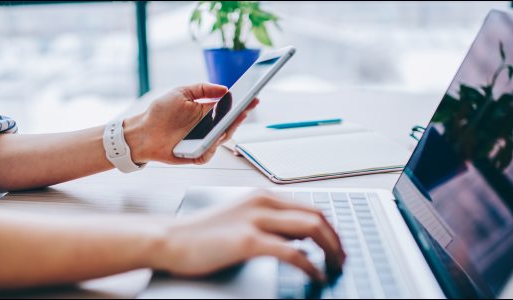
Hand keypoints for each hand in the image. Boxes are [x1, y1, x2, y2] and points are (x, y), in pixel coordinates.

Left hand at [123, 83, 258, 164]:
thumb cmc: (160, 112)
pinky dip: (211, 149)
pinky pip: (208, 154)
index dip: (242, 104)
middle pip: (230, 124)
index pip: (229, 108)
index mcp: (207, 112)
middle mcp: (207, 127)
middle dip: (239, 117)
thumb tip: (224, 89)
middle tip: (245, 109)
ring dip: (227, 131)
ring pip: (222, 139)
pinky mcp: (195, 154)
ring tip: (231, 122)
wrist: (143, 131)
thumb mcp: (181, 93)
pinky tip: (213, 140)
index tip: (252, 97)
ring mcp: (203, 141)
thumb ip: (203, 89)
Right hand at [148, 192, 345, 281]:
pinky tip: (315, 275)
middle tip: (343, 258)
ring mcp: (256, 220)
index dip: (330, 228)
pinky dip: (311, 265)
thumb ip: (268, 223)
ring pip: (312, 228)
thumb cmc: (201, 233)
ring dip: (331, 249)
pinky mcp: (248, 241)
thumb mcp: (240, 219)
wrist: (170, 239)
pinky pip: (293, 252)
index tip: (337, 245)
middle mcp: (263, 202)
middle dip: (337, 238)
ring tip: (336, 266)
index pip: (310, 207)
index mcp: (262, 196)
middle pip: (317, 216)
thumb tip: (298, 238)